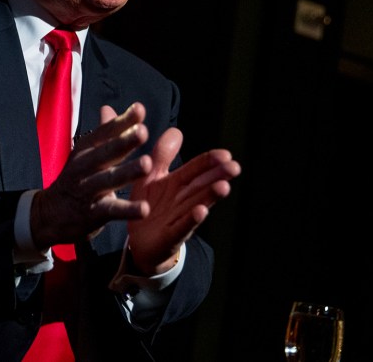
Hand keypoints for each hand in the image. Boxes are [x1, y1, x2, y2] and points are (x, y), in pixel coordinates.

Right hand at [30, 103, 153, 249]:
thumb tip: (110, 108)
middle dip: (124, 142)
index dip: (122, 121)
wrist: (49, 214)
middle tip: (143, 132)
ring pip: (109, 179)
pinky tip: (145, 209)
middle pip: (106, 152)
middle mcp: (84, 167)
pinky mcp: (92, 213)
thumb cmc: (76, 180)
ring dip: (128, 172)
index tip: (139, 109)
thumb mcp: (86, 153)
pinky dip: (128, 210)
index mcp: (86, 150)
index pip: (105, 132)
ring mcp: (87, 190)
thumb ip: (105, 133)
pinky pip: (112, 210)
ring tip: (147, 165)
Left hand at [126, 122, 240, 274]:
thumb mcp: (150, 177)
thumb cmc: (148, 206)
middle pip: (202, 186)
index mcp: (177, 183)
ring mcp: (178, 218)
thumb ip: (162, 155)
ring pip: (197, 205)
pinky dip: (191, 220)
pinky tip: (201, 212)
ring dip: (210, 197)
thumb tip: (176, 130)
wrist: (138, 242)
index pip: (196, 170)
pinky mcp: (170, 236)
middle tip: (234, 167)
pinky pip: (182, 227)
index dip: (209, 162)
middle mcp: (182, 200)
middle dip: (217, 177)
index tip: (226, 154)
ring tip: (223, 187)